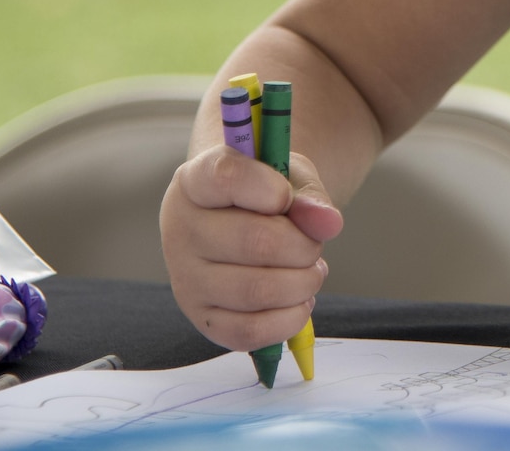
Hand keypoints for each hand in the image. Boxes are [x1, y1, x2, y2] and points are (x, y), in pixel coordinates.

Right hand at [161, 145, 344, 351]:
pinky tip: (299, 299)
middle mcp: (181, 230)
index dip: (270, 187)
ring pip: (256, 291)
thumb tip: (328, 223)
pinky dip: (290, 318)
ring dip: (303, 282)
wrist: (240, 223)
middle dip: (303, 245)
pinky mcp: (202, 319)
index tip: (286, 194)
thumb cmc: (263, 194)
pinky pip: (250, 332)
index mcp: (195, 181)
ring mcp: (186, 279)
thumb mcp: (288, 178)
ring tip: (310, 270)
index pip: (225, 177)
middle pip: (254, 241)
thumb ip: (308, 196)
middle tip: (313, 244)